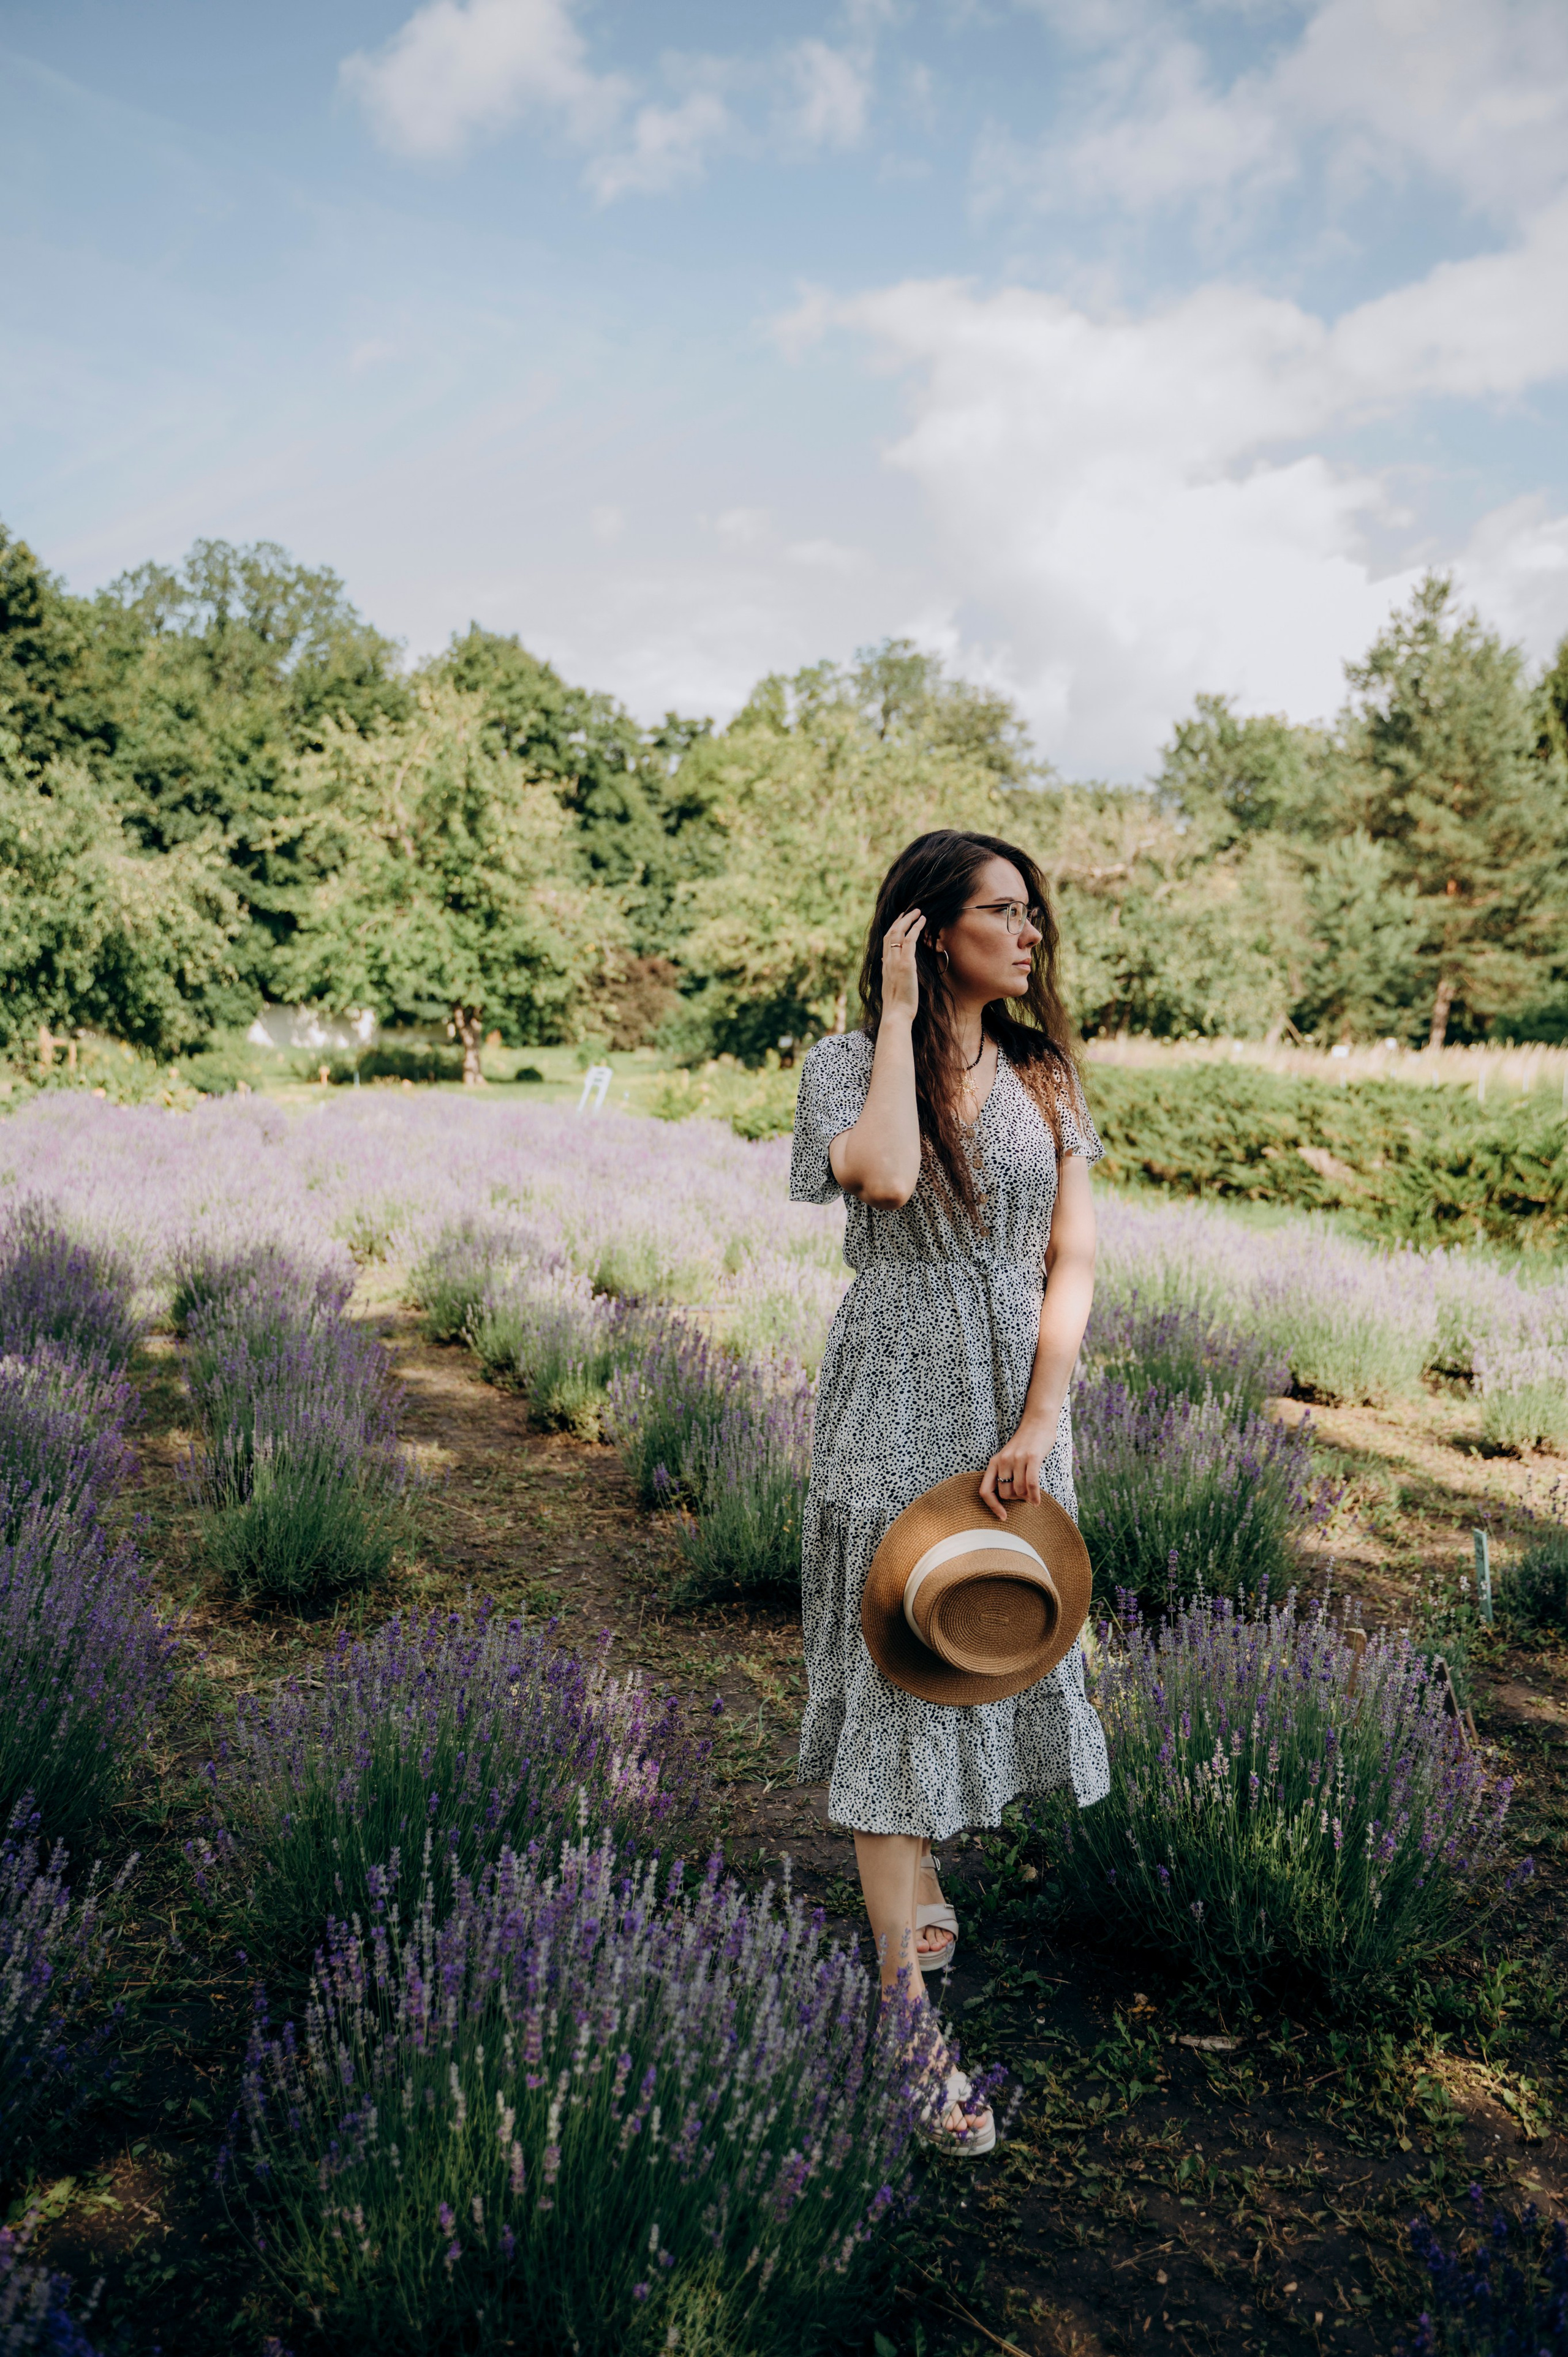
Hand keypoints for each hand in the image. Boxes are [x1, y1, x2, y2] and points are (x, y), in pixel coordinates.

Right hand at [881, 909, 924, 1024]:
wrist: (896, 1014)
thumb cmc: (897, 1005)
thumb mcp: (890, 986)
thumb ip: (889, 973)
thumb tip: (885, 963)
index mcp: (885, 966)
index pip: (886, 941)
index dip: (893, 928)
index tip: (899, 920)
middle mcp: (888, 960)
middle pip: (891, 932)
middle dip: (900, 919)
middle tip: (909, 911)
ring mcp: (895, 961)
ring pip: (899, 932)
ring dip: (909, 919)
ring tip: (918, 911)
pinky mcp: (906, 964)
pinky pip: (910, 940)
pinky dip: (916, 928)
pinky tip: (923, 921)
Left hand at [978, 1416, 1055, 1520]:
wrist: (1038, 1422)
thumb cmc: (1025, 1444)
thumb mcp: (1008, 1458)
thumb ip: (1005, 1474)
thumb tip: (1009, 1499)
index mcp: (994, 1462)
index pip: (985, 1491)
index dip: (993, 1507)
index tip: (1003, 1517)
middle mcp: (1003, 1461)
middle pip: (1005, 1494)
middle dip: (1016, 1499)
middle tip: (1025, 1495)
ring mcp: (1017, 1459)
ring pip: (1019, 1491)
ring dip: (1027, 1497)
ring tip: (1033, 1494)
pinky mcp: (1032, 1457)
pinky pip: (1031, 1484)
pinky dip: (1035, 1496)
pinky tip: (1037, 1501)